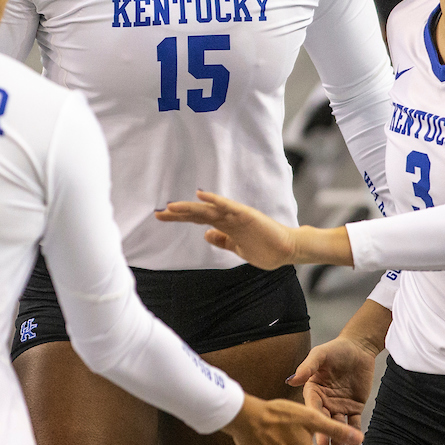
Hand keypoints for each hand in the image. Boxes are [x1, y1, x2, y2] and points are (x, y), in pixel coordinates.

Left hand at [156, 190, 298, 269]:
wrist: (287, 251)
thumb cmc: (265, 249)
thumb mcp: (237, 248)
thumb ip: (222, 240)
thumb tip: (205, 235)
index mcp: (225, 225)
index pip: (197, 219)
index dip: (179, 217)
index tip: (161, 217)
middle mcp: (228, 218)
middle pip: (198, 212)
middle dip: (178, 213)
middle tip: (158, 213)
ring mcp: (236, 215)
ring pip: (208, 209)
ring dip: (189, 207)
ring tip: (171, 207)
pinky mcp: (246, 214)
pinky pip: (227, 206)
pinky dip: (214, 199)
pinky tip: (201, 194)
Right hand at [288, 299, 389, 444]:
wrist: (360, 347)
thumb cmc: (337, 349)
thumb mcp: (320, 354)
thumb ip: (307, 367)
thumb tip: (291, 380)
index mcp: (313, 390)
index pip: (312, 407)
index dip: (313, 419)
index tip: (312, 432)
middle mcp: (324, 401)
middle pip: (324, 420)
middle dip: (325, 433)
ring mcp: (339, 406)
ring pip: (338, 425)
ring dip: (339, 438)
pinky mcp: (354, 407)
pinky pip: (354, 422)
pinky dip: (355, 433)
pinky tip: (356, 443)